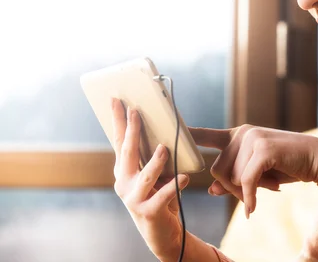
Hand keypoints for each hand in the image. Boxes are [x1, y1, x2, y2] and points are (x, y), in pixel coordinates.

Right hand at [111, 98, 190, 261]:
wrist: (163, 233)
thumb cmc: (160, 197)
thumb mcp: (155, 175)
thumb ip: (153, 156)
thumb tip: (163, 128)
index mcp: (125, 171)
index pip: (120, 141)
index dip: (118, 121)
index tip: (117, 100)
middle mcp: (125, 183)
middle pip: (127, 152)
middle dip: (131, 130)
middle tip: (136, 111)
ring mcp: (134, 199)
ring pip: (145, 176)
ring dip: (155, 162)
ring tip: (164, 148)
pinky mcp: (149, 212)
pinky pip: (163, 196)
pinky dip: (174, 186)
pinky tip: (185, 178)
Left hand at [189, 124, 317, 217]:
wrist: (316, 159)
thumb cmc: (285, 166)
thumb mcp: (256, 173)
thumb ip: (233, 178)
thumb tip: (211, 191)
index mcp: (238, 135)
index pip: (208, 136)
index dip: (189, 135)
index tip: (171, 129)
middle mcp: (242, 133)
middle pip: (218, 171)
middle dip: (233, 189)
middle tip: (256, 191)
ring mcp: (252, 139)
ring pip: (231, 178)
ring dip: (245, 192)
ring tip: (268, 186)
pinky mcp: (262, 149)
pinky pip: (246, 181)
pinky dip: (249, 197)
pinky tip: (254, 208)